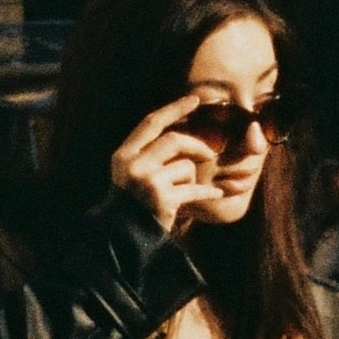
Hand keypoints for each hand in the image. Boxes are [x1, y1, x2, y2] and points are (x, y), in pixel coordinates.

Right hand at [112, 92, 226, 235]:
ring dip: (191, 179)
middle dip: (197, 145)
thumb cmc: (132, 204)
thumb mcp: (130, 174)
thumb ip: (148, 153)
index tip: (195, 100)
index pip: (151, 123)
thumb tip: (183, 132)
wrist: (122, 238)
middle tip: (210, 153)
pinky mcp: (163, 199)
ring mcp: (148, 181)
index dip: (174, 108)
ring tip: (182, 193)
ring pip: (186, 166)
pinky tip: (217, 193)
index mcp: (123, 154)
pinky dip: (208, 192)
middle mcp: (133, 164)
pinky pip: (195, 188)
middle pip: (174, 140)